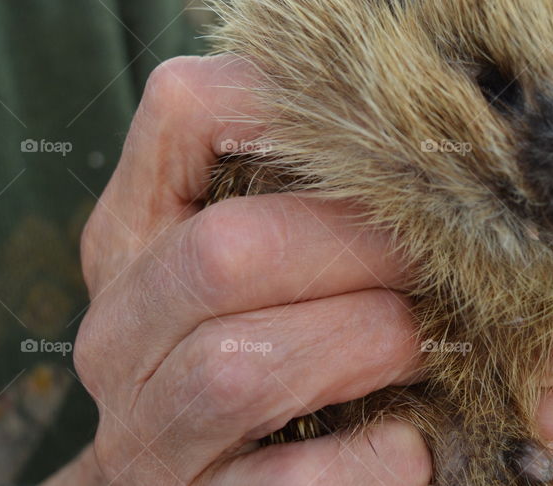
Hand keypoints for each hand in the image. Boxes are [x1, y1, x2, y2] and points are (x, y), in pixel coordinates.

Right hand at [68, 55, 432, 484]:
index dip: (294, 105)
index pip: (184, 110)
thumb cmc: (264, 338)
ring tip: (417, 344)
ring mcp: (147, 429)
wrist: (211, 482)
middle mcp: (122, 325)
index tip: (383, 140)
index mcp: (137, 232)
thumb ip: (311, 194)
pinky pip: (289, 481)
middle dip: (356, 249)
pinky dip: (369, 459)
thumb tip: (429, 135)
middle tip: (430, 261)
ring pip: (244, 367)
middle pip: (227, 249)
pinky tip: (408, 442)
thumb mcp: (265, 256)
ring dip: (365, 345)